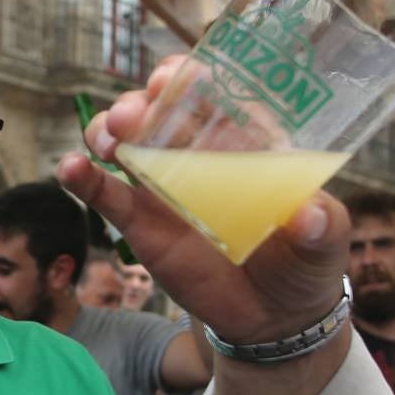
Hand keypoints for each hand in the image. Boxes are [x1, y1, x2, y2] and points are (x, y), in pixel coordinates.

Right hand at [56, 56, 350, 344]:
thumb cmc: (303, 262)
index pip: (216, 95)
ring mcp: (163, 182)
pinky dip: (83, 177)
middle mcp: (199, 150)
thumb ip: (321, 227)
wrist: (270, 317)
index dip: (192, 79)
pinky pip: (104, 193)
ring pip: (126, 140)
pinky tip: (70, 169)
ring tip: (106, 141)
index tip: (176, 77)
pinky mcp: (139, 220)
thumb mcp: (324, 243)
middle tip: (134, 115)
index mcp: (247, 140)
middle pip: (162, 109)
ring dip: (108, 129)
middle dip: (143, 102)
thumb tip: (311, 216)